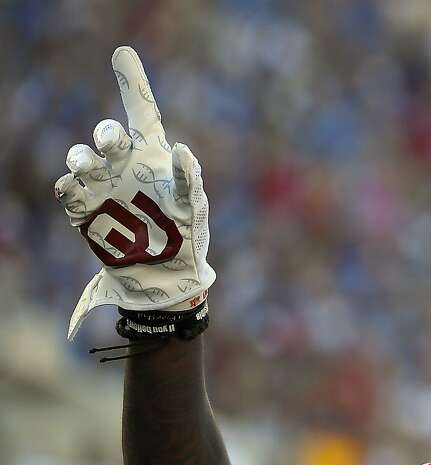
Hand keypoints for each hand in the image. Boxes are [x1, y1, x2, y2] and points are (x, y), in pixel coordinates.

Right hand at [57, 46, 214, 340]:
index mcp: (153, 156)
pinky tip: (80, 193)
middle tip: (113, 142)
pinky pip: (66, 190)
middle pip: (107, 136)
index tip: (123, 53)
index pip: (141, 112)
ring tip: (91, 169)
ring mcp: (101, 187)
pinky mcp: (84, 211)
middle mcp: (124, 166)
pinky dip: (70, 188)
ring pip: (80, 158)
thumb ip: (190, 179)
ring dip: (82, 158)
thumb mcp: (194, 208)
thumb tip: (184, 150)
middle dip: (106, 135)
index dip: (132, 83)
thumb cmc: (186, 237)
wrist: (167, 275)